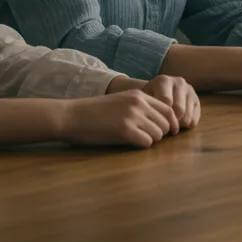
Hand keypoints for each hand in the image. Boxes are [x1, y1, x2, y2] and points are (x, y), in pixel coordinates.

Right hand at [60, 89, 179, 147]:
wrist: (71, 115)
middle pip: (166, 123)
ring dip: (151, 140)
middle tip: (149, 138)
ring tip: (137, 140)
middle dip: (161, 133)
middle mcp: (139, 104)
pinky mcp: (125, 131)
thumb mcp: (120, 101)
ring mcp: (132, 116)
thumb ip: (139, 107)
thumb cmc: (94, 112)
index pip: (168, 109)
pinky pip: (147, 142)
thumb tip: (159, 121)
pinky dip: (142, 145)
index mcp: (139, 95)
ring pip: (158, 134)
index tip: (168, 132)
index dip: (170, 122)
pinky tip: (130, 143)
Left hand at [134, 75, 200, 130]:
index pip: (166, 102)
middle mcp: (179, 82)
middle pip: (179, 109)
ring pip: (187, 116)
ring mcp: (189, 90)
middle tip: (163, 128)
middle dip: (171, 122)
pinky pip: (194, 119)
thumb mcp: (143, 101)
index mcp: (163, 80)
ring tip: (169, 126)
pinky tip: (178, 124)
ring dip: (178, 125)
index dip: (160, 116)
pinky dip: (186, 126)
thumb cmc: (147, 99)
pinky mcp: (196, 99)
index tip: (155, 123)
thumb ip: (147, 109)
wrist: (156, 93)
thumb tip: (153, 125)